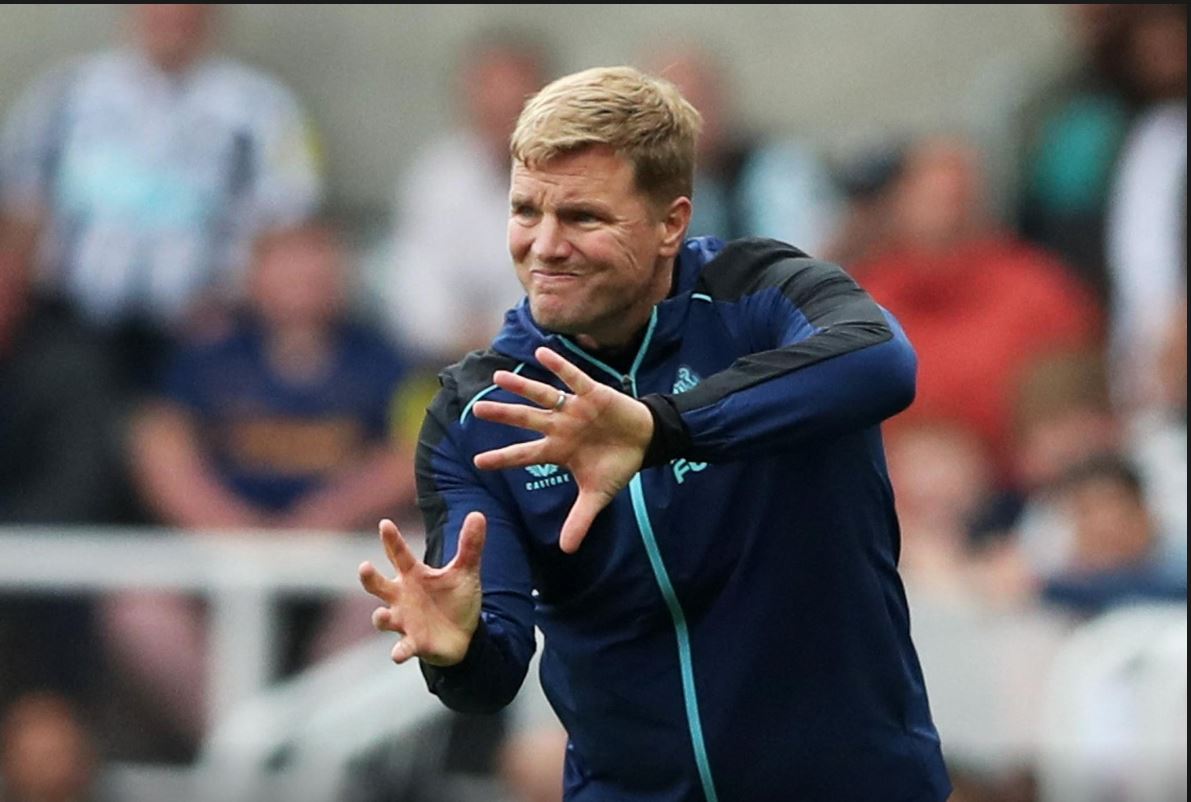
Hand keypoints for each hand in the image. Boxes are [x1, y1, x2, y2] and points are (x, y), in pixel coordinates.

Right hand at [358, 514, 485, 665]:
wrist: (463, 635)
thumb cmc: (456, 599)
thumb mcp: (466, 572)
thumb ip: (470, 545)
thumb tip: (478, 513)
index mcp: (413, 575)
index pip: (398, 554)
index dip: (391, 540)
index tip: (385, 524)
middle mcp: (402, 596)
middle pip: (377, 585)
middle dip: (369, 578)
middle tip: (365, 567)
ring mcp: (404, 620)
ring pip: (382, 618)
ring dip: (380, 617)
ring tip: (382, 615)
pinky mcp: (413, 643)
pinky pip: (402, 648)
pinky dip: (399, 651)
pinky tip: (398, 654)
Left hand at [472, 346, 653, 553]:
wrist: (645, 441)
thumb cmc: (617, 464)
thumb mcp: (598, 495)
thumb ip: (580, 520)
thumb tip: (566, 551)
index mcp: (557, 450)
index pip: (523, 454)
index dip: (502, 458)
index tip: (477, 462)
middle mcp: (560, 426)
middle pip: (525, 420)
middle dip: (502, 416)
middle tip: (476, 410)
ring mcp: (574, 409)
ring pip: (543, 395)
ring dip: (522, 386)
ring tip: (499, 377)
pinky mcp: (593, 394)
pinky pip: (573, 378)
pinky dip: (559, 367)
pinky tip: (541, 354)